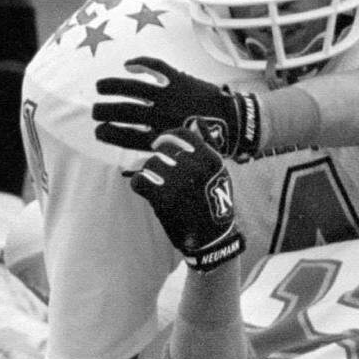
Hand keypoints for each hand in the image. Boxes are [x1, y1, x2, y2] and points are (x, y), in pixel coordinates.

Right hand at [94, 57, 262, 158]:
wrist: (236, 123)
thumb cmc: (211, 142)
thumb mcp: (183, 154)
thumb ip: (160, 154)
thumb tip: (137, 166)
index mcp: (160, 138)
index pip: (124, 135)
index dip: (107, 133)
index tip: (98, 131)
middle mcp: (161, 117)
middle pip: (123, 112)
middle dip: (104, 111)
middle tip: (95, 111)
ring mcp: (169, 96)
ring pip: (132, 88)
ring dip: (112, 86)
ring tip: (100, 87)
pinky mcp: (179, 80)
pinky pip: (155, 67)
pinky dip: (140, 63)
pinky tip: (128, 65)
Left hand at [130, 128, 245, 270]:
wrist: (212, 238)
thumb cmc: (213, 203)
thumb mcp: (218, 172)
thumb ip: (208, 144)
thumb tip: (197, 121)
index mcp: (211, 159)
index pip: (182, 134)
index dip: (167, 137)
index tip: (159, 144)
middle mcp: (196, 168)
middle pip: (164, 151)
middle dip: (160, 162)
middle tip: (163, 175)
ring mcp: (180, 183)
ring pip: (150, 164)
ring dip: (150, 174)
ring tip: (158, 185)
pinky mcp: (164, 199)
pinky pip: (140, 181)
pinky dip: (140, 185)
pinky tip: (147, 191)